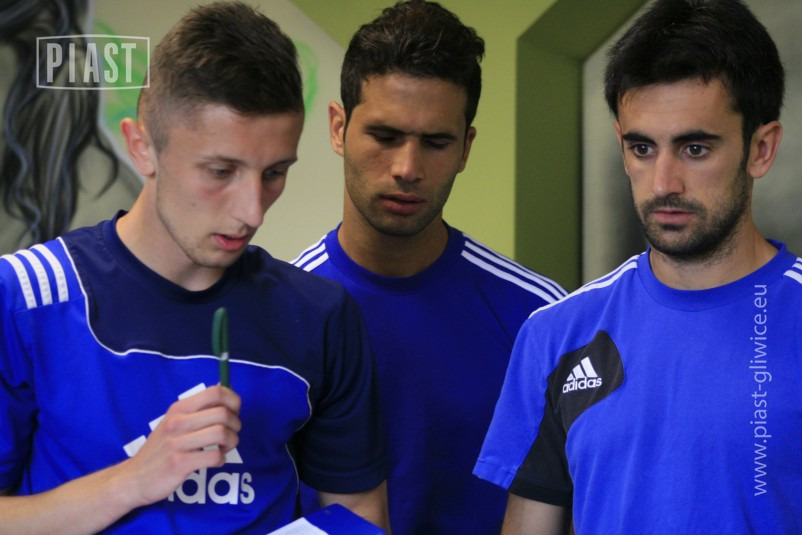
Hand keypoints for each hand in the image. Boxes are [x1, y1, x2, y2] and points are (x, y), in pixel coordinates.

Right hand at [117, 385, 240, 507]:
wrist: (134, 478)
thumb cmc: (161, 449)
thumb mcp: (174, 422)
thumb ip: (197, 410)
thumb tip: (225, 392)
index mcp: (179, 408)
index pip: (215, 392)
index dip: (233, 401)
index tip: (235, 413)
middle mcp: (177, 422)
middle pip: (223, 413)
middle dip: (236, 425)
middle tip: (230, 435)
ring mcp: (177, 443)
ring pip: (221, 433)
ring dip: (231, 442)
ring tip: (224, 448)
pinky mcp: (179, 464)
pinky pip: (214, 457)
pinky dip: (221, 459)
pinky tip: (215, 461)